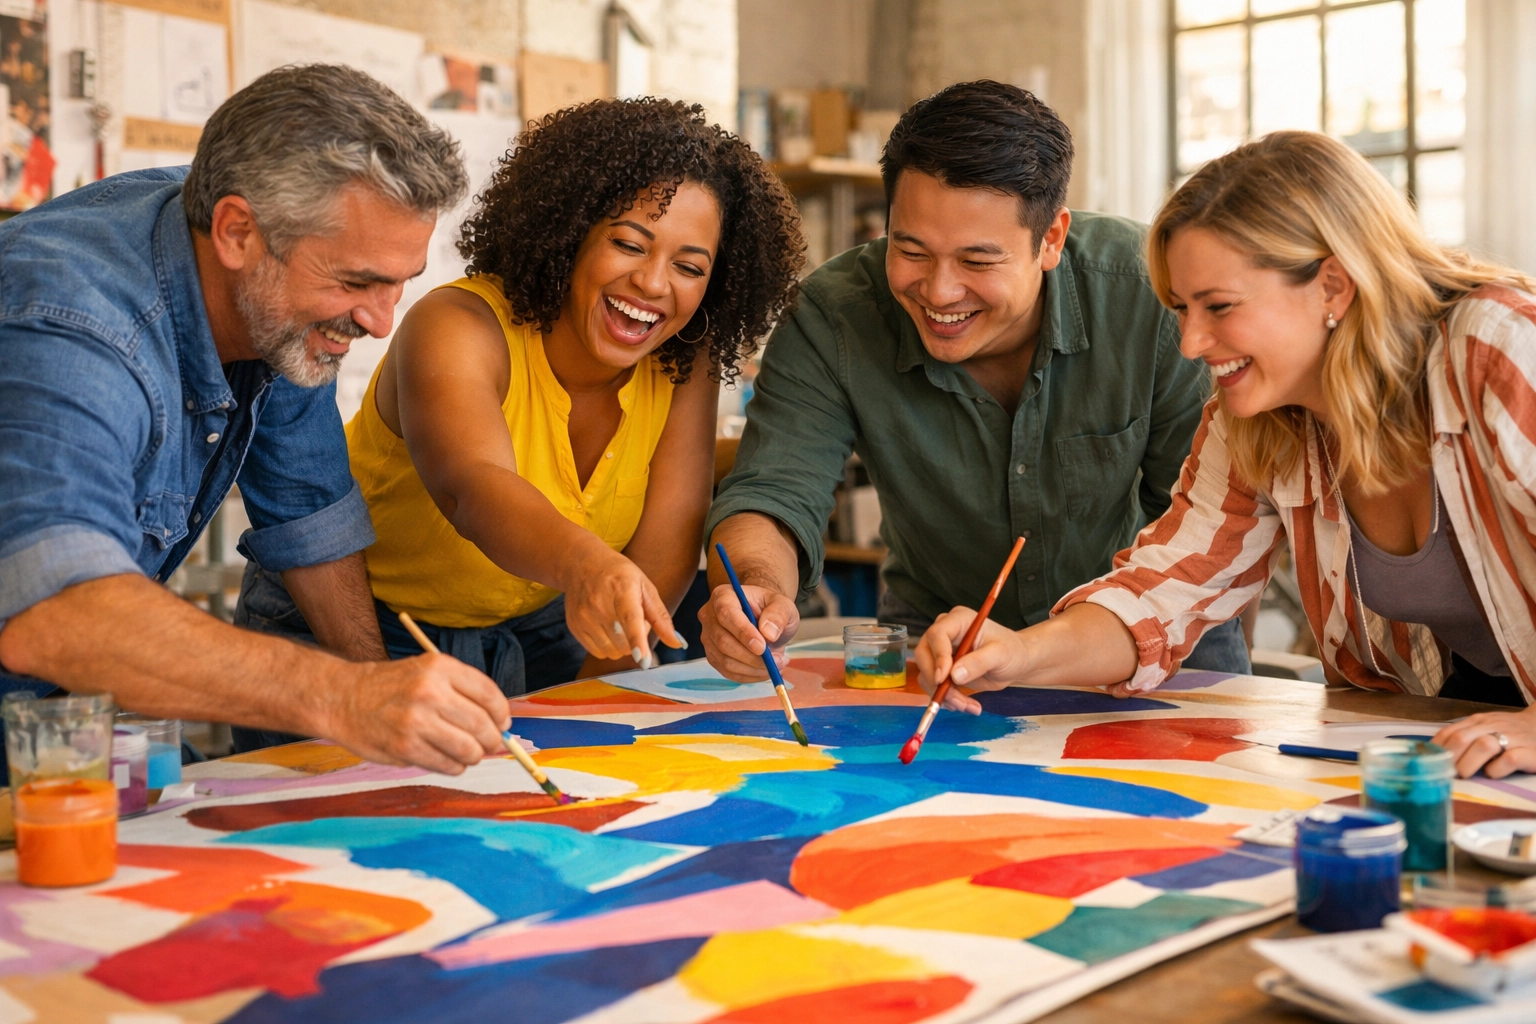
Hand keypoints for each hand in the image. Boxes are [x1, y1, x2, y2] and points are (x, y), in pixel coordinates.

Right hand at [319, 654, 510, 774]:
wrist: (344, 698)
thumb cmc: (394, 686)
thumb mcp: (428, 671)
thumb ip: (463, 691)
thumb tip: (501, 725)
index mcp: (440, 668)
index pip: (489, 695)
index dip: (502, 714)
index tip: (503, 724)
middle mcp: (430, 692)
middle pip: (482, 726)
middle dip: (493, 740)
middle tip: (491, 745)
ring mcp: (416, 721)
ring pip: (468, 750)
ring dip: (474, 756)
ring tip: (468, 753)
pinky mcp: (405, 748)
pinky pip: (447, 765)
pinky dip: (455, 767)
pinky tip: (448, 760)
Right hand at [562, 547, 684, 664]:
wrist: (582, 565)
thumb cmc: (620, 576)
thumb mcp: (645, 587)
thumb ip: (661, 618)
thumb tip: (678, 644)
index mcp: (622, 588)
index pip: (630, 618)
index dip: (637, 640)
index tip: (642, 658)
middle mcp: (599, 603)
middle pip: (624, 643)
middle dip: (635, 640)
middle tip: (632, 620)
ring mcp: (584, 616)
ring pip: (612, 652)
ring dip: (621, 645)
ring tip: (618, 622)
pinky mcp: (574, 626)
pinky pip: (598, 652)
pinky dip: (607, 646)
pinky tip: (606, 627)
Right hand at [699, 583, 797, 680]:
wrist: (765, 619)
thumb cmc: (770, 609)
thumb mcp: (783, 605)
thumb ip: (778, 614)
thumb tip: (768, 633)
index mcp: (723, 596)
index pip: (726, 614)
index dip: (743, 632)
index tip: (762, 647)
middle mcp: (709, 616)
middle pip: (723, 641)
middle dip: (751, 656)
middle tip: (776, 661)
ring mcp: (708, 638)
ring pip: (725, 661)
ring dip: (753, 668)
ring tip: (776, 664)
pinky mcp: (713, 656)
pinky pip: (728, 672)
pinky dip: (749, 676)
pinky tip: (764, 670)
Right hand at [913, 607, 1031, 714]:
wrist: (1015, 662)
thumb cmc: (1011, 651)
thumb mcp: (1000, 654)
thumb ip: (978, 662)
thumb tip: (955, 675)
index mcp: (958, 620)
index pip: (937, 634)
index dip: (937, 656)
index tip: (943, 678)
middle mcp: (945, 634)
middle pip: (924, 655)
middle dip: (937, 681)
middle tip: (956, 699)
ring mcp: (941, 652)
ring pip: (927, 674)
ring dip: (943, 695)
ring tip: (968, 706)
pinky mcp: (942, 670)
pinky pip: (934, 686)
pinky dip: (947, 699)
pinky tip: (966, 704)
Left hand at [1433, 707, 1535, 777]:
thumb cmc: (1511, 731)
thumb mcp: (1486, 727)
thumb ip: (1465, 737)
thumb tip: (1436, 754)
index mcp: (1478, 721)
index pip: (1449, 732)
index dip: (1436, 749)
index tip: (1427, 762)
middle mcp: (1492, 726)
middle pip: (1462, 738)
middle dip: (1450, 758)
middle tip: (1446, 773)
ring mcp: (1511, 738)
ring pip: (1484, 745)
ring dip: (1469, 763)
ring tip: (1465, 775)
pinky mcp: (1529, 752)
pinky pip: (1510, 759)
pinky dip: (1498, 768)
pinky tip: (1493, 774)